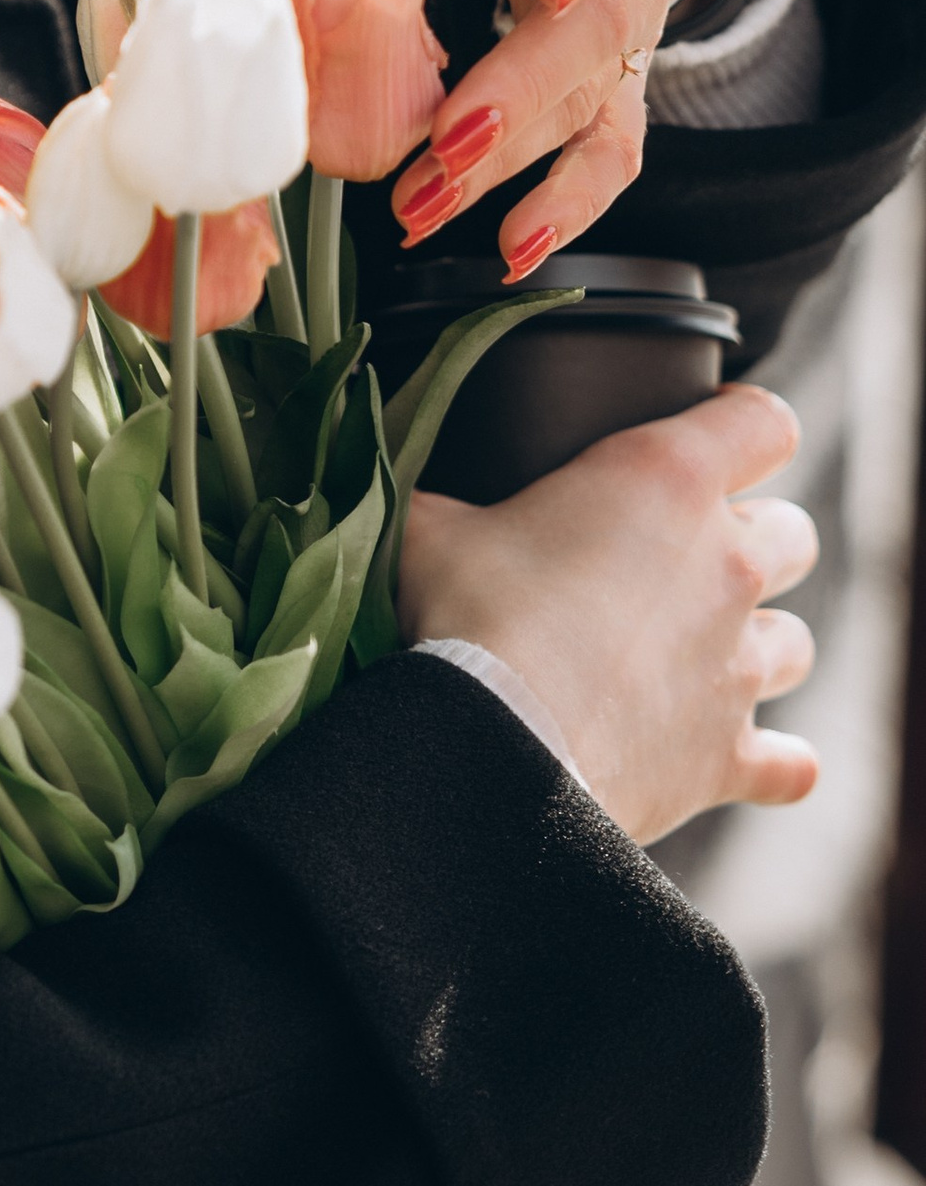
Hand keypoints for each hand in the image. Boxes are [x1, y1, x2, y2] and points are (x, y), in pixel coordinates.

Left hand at [390, 0, 703, 280]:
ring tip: (439, 221)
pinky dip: (555, 211)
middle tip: (450, 148)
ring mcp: (618, 35)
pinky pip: (595, 160)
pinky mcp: (596, 87)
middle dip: (526, 96)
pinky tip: (496, 260)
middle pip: (594, 38)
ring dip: (528, 178)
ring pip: (598, 117)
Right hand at [398, 389, 818, 840]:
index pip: (762, 421)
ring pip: (796, 643)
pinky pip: (790, 763)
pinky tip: (742, 758)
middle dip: (752, 542)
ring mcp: (739, 666)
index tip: (709, 436)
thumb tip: (387, 489)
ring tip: (698, 657)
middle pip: (794, 533)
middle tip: (682, 561)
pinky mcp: (728, 755)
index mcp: (666, 480)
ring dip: (756, 646)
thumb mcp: (429, 529)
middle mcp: (728, 566)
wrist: (490, 747)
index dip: (740, 423)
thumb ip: (436, 501)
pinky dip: (772, 762)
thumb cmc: (461, 618)